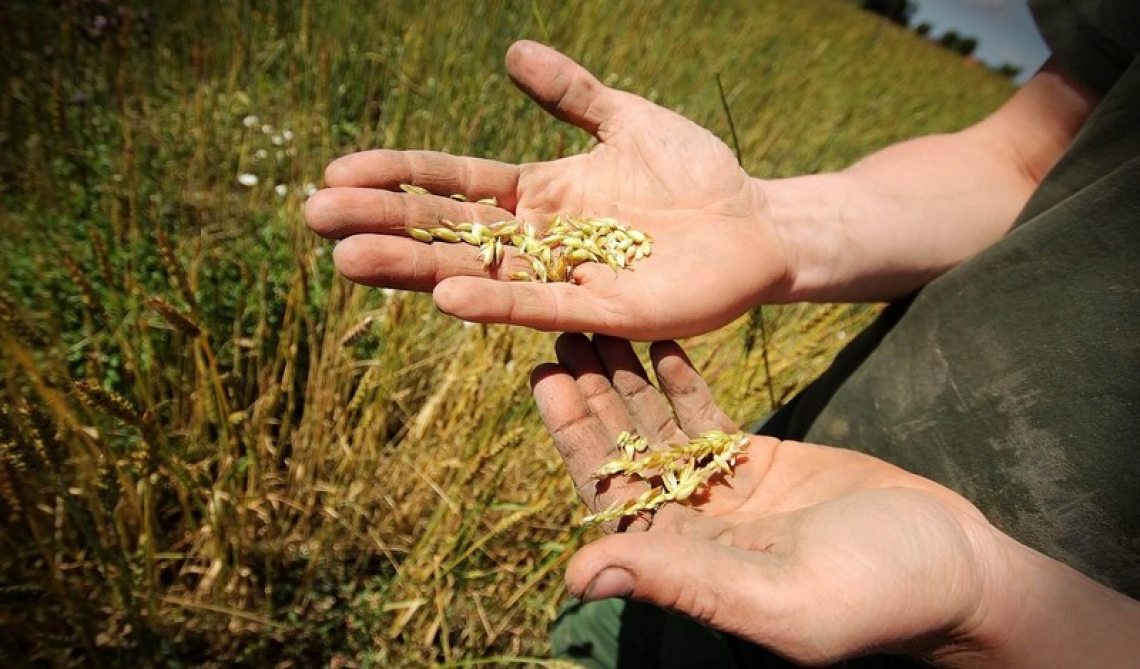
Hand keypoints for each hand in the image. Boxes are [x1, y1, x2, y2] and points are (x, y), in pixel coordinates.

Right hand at [305, 41, 788, 339]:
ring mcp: (566, 278)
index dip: (396, 177)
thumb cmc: (695, 173)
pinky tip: (447, 297)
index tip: (336, 170)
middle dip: (382, 222)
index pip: (451, 184)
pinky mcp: (603, 312)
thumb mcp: (624, 119)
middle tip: (312, 215)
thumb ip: (570, 92)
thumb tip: (510, 51)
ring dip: (415, 268)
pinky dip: (494, 304)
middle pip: (446, 231)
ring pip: (476, 274)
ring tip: (350, 259)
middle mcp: (538, 240)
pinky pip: (539, 306)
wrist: (757, 222)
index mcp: (537, 194)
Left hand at [530, 334, 1005, 664]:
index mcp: (684, 565)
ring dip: (628, 379)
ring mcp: (725, 494)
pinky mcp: (761, 465)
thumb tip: (578, 577)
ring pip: (661, 429)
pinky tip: (659, 342)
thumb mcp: (775, 596)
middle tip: (563, 332)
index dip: (576, 437)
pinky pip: (706, 418)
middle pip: (625, 453)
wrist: (958, 565)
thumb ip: (681, 581)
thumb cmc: (877, 594)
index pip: (609, 495)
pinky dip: (681, 380)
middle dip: (593, 395)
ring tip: (599, 323)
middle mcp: (693, 529)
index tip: (548, 378)